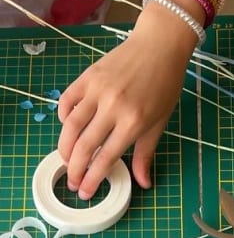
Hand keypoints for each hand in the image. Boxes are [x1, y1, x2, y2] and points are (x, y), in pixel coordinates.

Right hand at [57, 7, 195, 198]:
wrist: (159, 46)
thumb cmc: (165, 85)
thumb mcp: (160, 121)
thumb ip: (146, 152)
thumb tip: (143, 182)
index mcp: (134, 121)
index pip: (106, 157)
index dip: (92, 177)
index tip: (84, 191)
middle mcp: (113, 107)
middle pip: (83, 145)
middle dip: (74, 169)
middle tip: (72, 181)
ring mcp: (97, 91)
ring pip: (70, 126)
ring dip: (64, 148)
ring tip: (66, 160)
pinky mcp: (87, 77)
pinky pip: (66, 102)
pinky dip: (64, 118)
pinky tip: (69, 128)